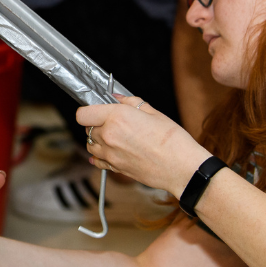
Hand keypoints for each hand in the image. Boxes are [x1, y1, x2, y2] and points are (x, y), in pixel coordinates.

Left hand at [76, 96, 210, 194]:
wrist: (182, 168)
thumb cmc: (173, 140)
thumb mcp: (153, 112)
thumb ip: (130, 102)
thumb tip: (117, 98)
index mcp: (116, 117)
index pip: (83, 114)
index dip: (88, 109)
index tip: (95, 108)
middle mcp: (109, 136)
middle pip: (87, 128)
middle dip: (96, 123)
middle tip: (111, 121)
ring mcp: (110, 154)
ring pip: (90, 145)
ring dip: (97, 139)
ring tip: (113, 136)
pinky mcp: (115, 168)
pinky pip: (97, 161)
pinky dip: (99, 156)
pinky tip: (109, 151)